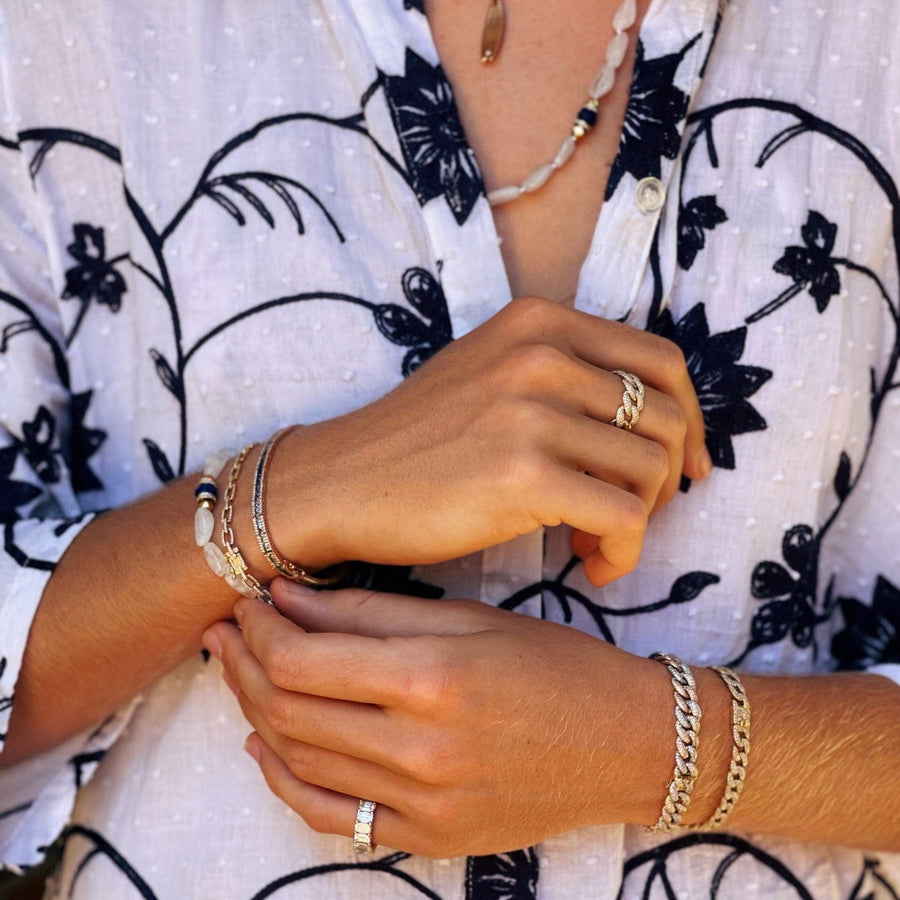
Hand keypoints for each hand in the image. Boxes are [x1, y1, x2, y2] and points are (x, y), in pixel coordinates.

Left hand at [204, 582, 670, 857]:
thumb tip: (290, 599)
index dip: (261, 628)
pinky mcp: (427, 839)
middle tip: (230, 634)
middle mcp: (420, 749)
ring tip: (243, 675)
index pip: (304, 658)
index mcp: (434, 678)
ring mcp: (422, 805)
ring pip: (299, 760)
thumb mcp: (470, 619)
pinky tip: (267, 744)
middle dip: (245, 665)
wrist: (625, 745)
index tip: (248, 602)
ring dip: (256, 713)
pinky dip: (286, 779)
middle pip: (289, 709)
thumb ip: (375, 612)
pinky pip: (331, 816)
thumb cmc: (557, 666)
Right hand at [267, 296, 710, 585]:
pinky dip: (622, 552)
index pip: (662, 362)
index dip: (689, 420)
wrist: (342, 481)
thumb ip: (565, 377)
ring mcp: (531, 411)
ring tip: (595, 544)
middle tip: (630, 516)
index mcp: (540, 322)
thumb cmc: (417, 439)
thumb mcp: (492, 374)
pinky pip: (622, 517)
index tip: (684, 466)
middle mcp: (542, 354)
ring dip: (639, 521)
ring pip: (651, 471)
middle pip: (666, 419)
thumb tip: (650, 422)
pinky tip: (589, 567)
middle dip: (665, 480)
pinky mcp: (523, 474)